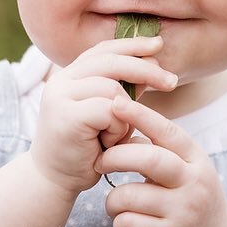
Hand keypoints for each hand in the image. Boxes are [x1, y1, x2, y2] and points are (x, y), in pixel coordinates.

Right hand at [31, 37, 176, 195]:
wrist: (54, 182)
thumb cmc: (85, 149)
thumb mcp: (109, 115)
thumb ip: (125, 89)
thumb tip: (154, 63)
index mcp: (69, 75)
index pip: (104, 49)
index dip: (132, 45)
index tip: (158, 45)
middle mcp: (61, 80)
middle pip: (111, 61)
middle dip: (145, 69)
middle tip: (172, 82)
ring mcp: (60, 96)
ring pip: (112, 88)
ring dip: (126, 115)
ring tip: (115, 137)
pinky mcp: (66, 115)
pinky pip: (109, 110)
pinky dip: (117, 128)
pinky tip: (108, 144)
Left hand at [100, 94, 226, 226]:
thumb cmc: (189, 198)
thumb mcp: (186, 169)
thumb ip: (159, 149)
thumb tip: (123, 123)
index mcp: (196, 159)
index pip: (167, 131)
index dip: (140, 115)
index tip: (115, 102)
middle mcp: (194, 183)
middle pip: (148, 159)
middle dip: (116, 156)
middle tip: (101, 161)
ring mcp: (183, 212)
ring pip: (130, 196)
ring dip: (112, 199)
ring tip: (116, 203)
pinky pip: (127, 224)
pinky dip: (118, 221)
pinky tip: (125, 222)